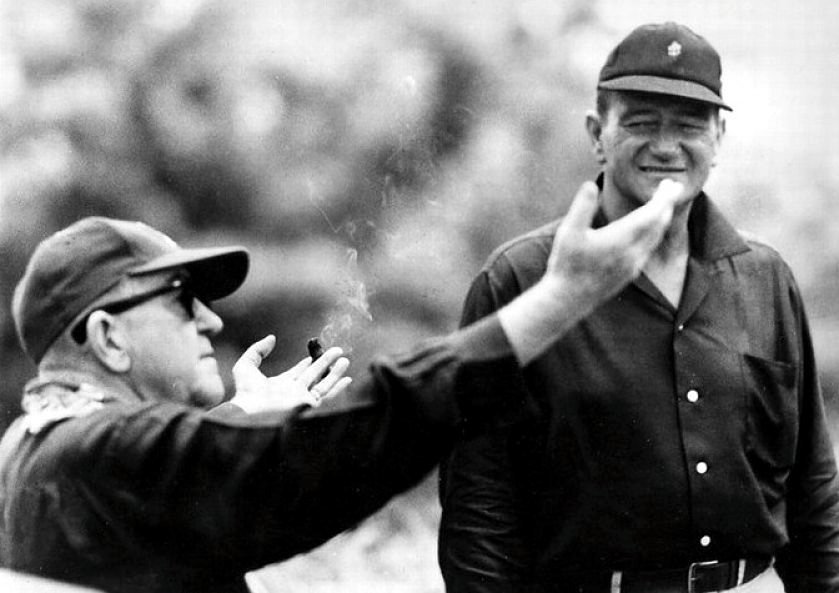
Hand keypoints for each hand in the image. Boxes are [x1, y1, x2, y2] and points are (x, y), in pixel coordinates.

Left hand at [230, 335, 351, 413]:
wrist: (249, 412)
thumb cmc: (245, 393)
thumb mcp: (246, 365)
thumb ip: (258, 350)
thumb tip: (272, 338)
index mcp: (280, 385)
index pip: (298, 373)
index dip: (307, 363)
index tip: (314, 354)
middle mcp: (293, 392)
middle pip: (313, 375)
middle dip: (325, 363)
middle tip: (337, 351)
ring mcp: (302, 399)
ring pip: (323, 383)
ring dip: (335, 372)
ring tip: (345, 360)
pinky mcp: (309, 404)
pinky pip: (327, 394)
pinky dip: (337, 387)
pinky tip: (347, 379)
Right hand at [544, 179, 681, 301]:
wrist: (569, 300)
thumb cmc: (566, 265)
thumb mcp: (568, 232)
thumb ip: (582, 207)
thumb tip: (590, 185)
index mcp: (621, 238)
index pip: (652, 214)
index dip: (663, 198)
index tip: (670, 184)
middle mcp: (633, 252)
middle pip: (658, 224)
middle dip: (666, 204)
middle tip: (672, 187)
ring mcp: (633, 265)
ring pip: (655, 238)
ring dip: (662, 219)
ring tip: (663, 206)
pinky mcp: (630, 274)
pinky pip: (649, 249)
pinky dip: (654, 234)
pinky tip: (649, 232)